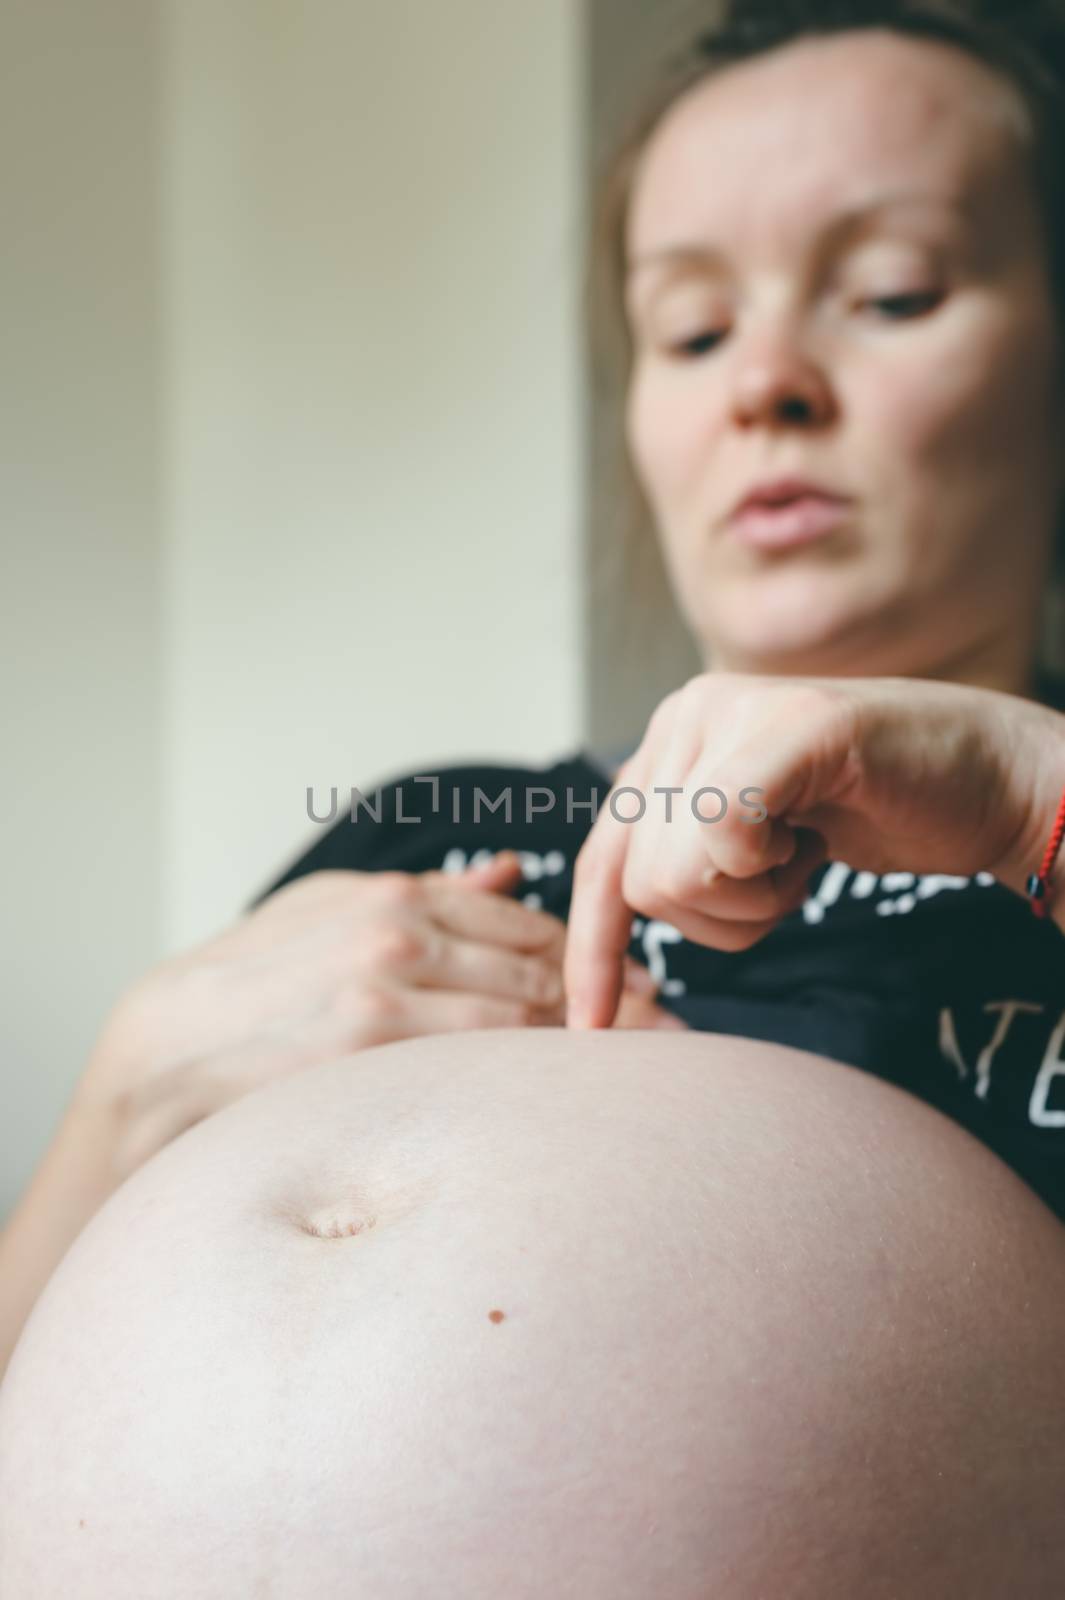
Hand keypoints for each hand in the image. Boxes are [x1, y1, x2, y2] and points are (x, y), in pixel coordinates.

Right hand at [78, 852, 657, 1176]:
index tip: (645, 983)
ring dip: (588, 1043)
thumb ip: (426, 890)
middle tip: (676, 1031)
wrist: (163, 1051)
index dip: (593, 955)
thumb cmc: (248, 978)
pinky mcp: (372, 1063)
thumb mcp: (328, 905)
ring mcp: (388, 1003)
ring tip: (646, 1067)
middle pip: (540, 972)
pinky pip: (477, 1069)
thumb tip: (508, 871)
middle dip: (615, 1003)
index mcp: (397, 897)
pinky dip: (532, 1079)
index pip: (527, 924)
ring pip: (521, 1021)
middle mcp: (400, 940)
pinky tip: (571, 1096)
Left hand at [564, 671, 1064, 1027]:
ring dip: (755, 899)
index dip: (595, 946)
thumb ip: (687, 860)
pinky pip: (723, 832)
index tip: (592, 1021)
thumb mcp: (758, 845)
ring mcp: (734, 712)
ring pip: (676, 874)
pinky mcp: (793, 725)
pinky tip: (814, 838)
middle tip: (787, 872)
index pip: (601, 861)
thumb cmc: (878, 812)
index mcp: (669, 743)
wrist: (993, 778)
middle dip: (722, 916)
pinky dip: (768, 866)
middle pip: (641, 885)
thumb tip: (603, 934)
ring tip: (804, 851)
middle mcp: (685, 716)